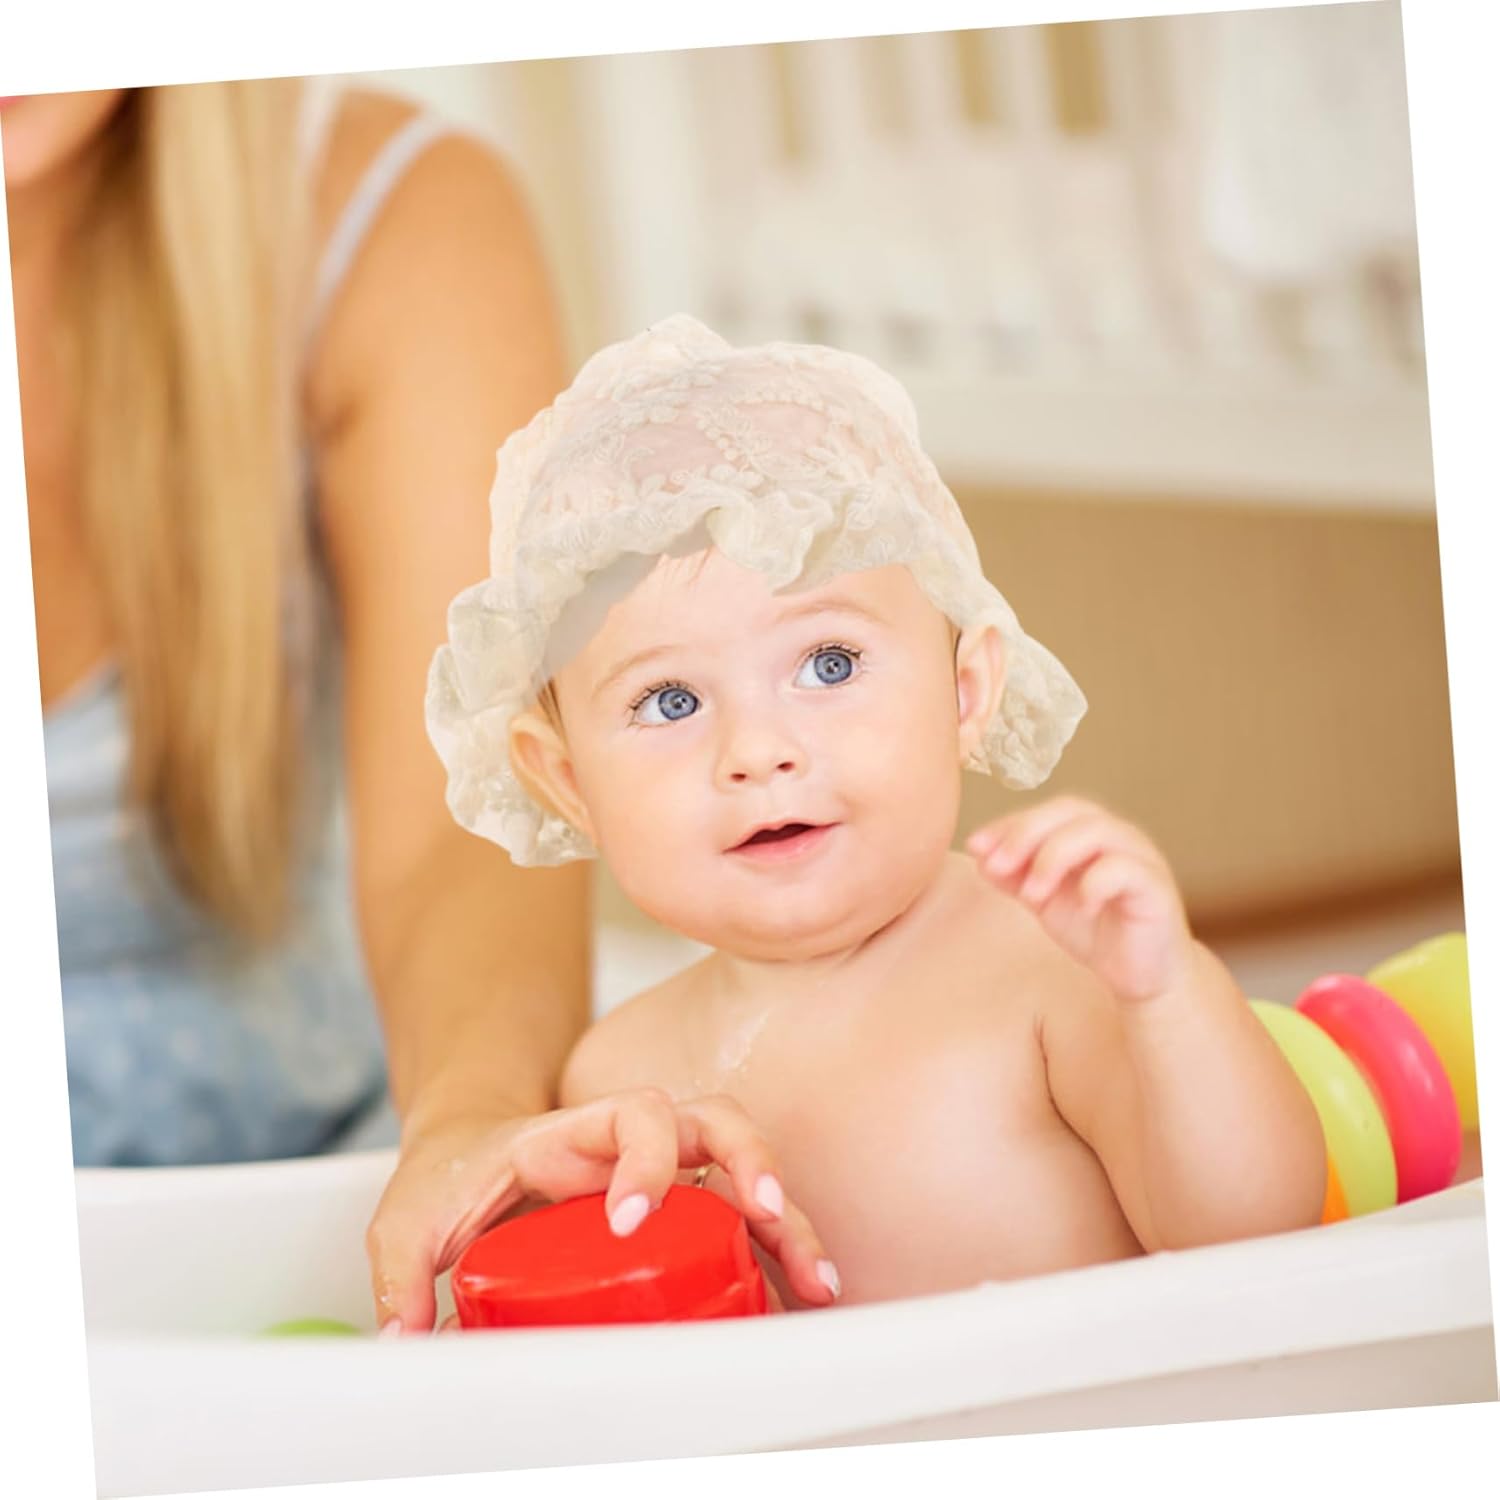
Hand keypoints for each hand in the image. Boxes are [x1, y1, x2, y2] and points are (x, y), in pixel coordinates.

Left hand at [365, 1089, 839, 1333]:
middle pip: (716, 1121)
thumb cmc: (449, 1176)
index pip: (633, 1113)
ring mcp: (661, 1173)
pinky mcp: (675, 1211)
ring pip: (744, 1170)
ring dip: (787, 1220)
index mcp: (572, 1135)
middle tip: (769, 1216)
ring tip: (816, 1282)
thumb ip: (398, 1276)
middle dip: (753, 1163)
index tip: (630, 1218)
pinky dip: (774, 1253)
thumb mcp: (406, 1219)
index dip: (645, 1157)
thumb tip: (406, 1343)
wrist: (467, 1152)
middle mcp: (629, 1145)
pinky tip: (797, 1298)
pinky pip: (737, 1219)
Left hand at [967, 796, 1193, 1004]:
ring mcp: (1140, 857)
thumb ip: (1014, 876)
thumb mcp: (1043, 901)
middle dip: (1027, 834)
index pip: (1045, 812)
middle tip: (997, 866)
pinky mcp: (1156, 886)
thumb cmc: (1094, 929)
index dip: (1008, 824)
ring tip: (1032, 895)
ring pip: (1097, 831)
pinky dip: (1095, 883)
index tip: (975, 847)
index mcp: (1087, 832)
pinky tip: (1081, 908)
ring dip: (1054, 858)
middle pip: (1070, 809)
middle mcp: (1116, 835)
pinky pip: (1125, 868)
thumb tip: (980, 855)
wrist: (1140, 975)